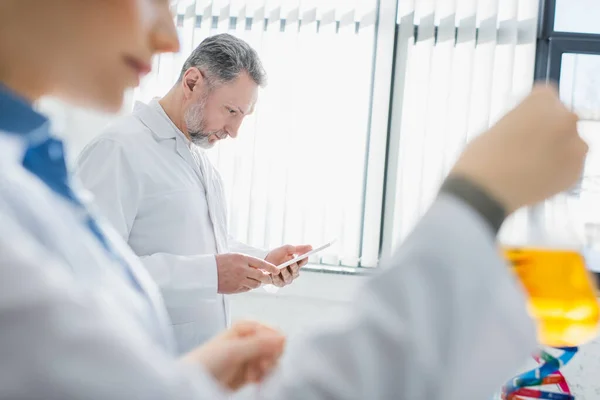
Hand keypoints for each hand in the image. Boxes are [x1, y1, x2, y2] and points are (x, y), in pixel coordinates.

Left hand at [181, 321, 285, 390]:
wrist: (191, 384)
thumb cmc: (205, 362)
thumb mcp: (233, 350)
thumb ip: (259, 343)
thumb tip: (283, 337)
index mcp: (245, 327)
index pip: (271, 331)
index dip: (274, 343)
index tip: (271, 354)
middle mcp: (248, 340)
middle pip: (273, 347)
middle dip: (269, 358)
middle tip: (261, 367)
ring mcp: (249, 357)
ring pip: (271, 361)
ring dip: (265, 369)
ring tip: (252, 376)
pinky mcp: (249, 373)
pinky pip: (265, 373)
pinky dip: (262, 378)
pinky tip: (253, 381)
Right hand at [216, 253, 278, 293]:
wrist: (206, 271)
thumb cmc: (220, 262)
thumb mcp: (234, 257)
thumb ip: (247, 262)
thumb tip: (260, 268)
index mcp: (242, 259)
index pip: (261, 263)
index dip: (271, 267)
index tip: (277, 270)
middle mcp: (242, 269)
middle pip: (261, 276)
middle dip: (267, 278)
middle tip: (269, 278)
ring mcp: (239, 280)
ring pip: (255, 284)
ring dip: (257, 283)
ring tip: (256, 280)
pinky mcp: (235, 288)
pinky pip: (247, 289)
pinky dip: (249, 287)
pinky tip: (246, 283)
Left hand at [265, 244, 312, 286]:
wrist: (262, 261)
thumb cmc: (275, 255)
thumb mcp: (286, 249)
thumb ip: (297, 248)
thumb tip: (310, 247)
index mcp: (296, 263)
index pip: (303, 262)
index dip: (304, 259)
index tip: (304, 256)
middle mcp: (293, 272)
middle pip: (296, 271)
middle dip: (294, 266)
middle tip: (292, 262)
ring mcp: (286, 278)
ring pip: (288, 278)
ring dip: (285, 272)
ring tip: (281, 267)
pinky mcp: (279, 283)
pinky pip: (279, 282)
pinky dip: (276, 278)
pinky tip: (273, 274)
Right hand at [451, 84, 587, 213]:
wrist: (485, 192)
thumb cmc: (483, 157)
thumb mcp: (499, 125)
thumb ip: (524, 120)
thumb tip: (534, 127)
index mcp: (543, 101)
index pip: (545, 95)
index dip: (531, 109)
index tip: (522, 123)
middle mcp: (565, 118)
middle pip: (560, 117)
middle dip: (547, 128)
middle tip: (524, 146)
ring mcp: (574, 146)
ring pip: (569, 142)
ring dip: (555, 148)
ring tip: (529, 164)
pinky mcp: (575, 171)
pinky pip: (569, 164)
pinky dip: (556, 168)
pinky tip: (535, 176)